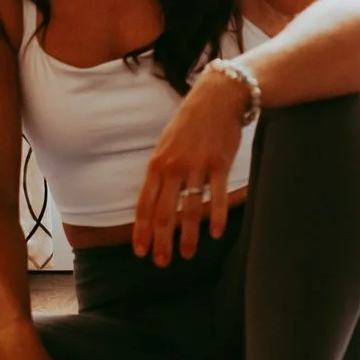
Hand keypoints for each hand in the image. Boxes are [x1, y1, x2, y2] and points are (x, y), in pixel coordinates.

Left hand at [133, 70, 251, 264]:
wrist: (217, 96)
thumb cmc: (191, 121)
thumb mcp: (166, 143)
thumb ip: (161, 171)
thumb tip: (156, 199)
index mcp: (156, 163)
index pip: (144, 204)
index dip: (141, 230)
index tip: (139, 251)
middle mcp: (173, 167)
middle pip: (163, 212)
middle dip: (160, 241)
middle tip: (161, 262)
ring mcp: (196, 165)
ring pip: (189, 209)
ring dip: (187, 236)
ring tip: (186, 255)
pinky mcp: (219, 163)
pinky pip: (215, 196)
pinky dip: (216, 217)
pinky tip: (216, 234)